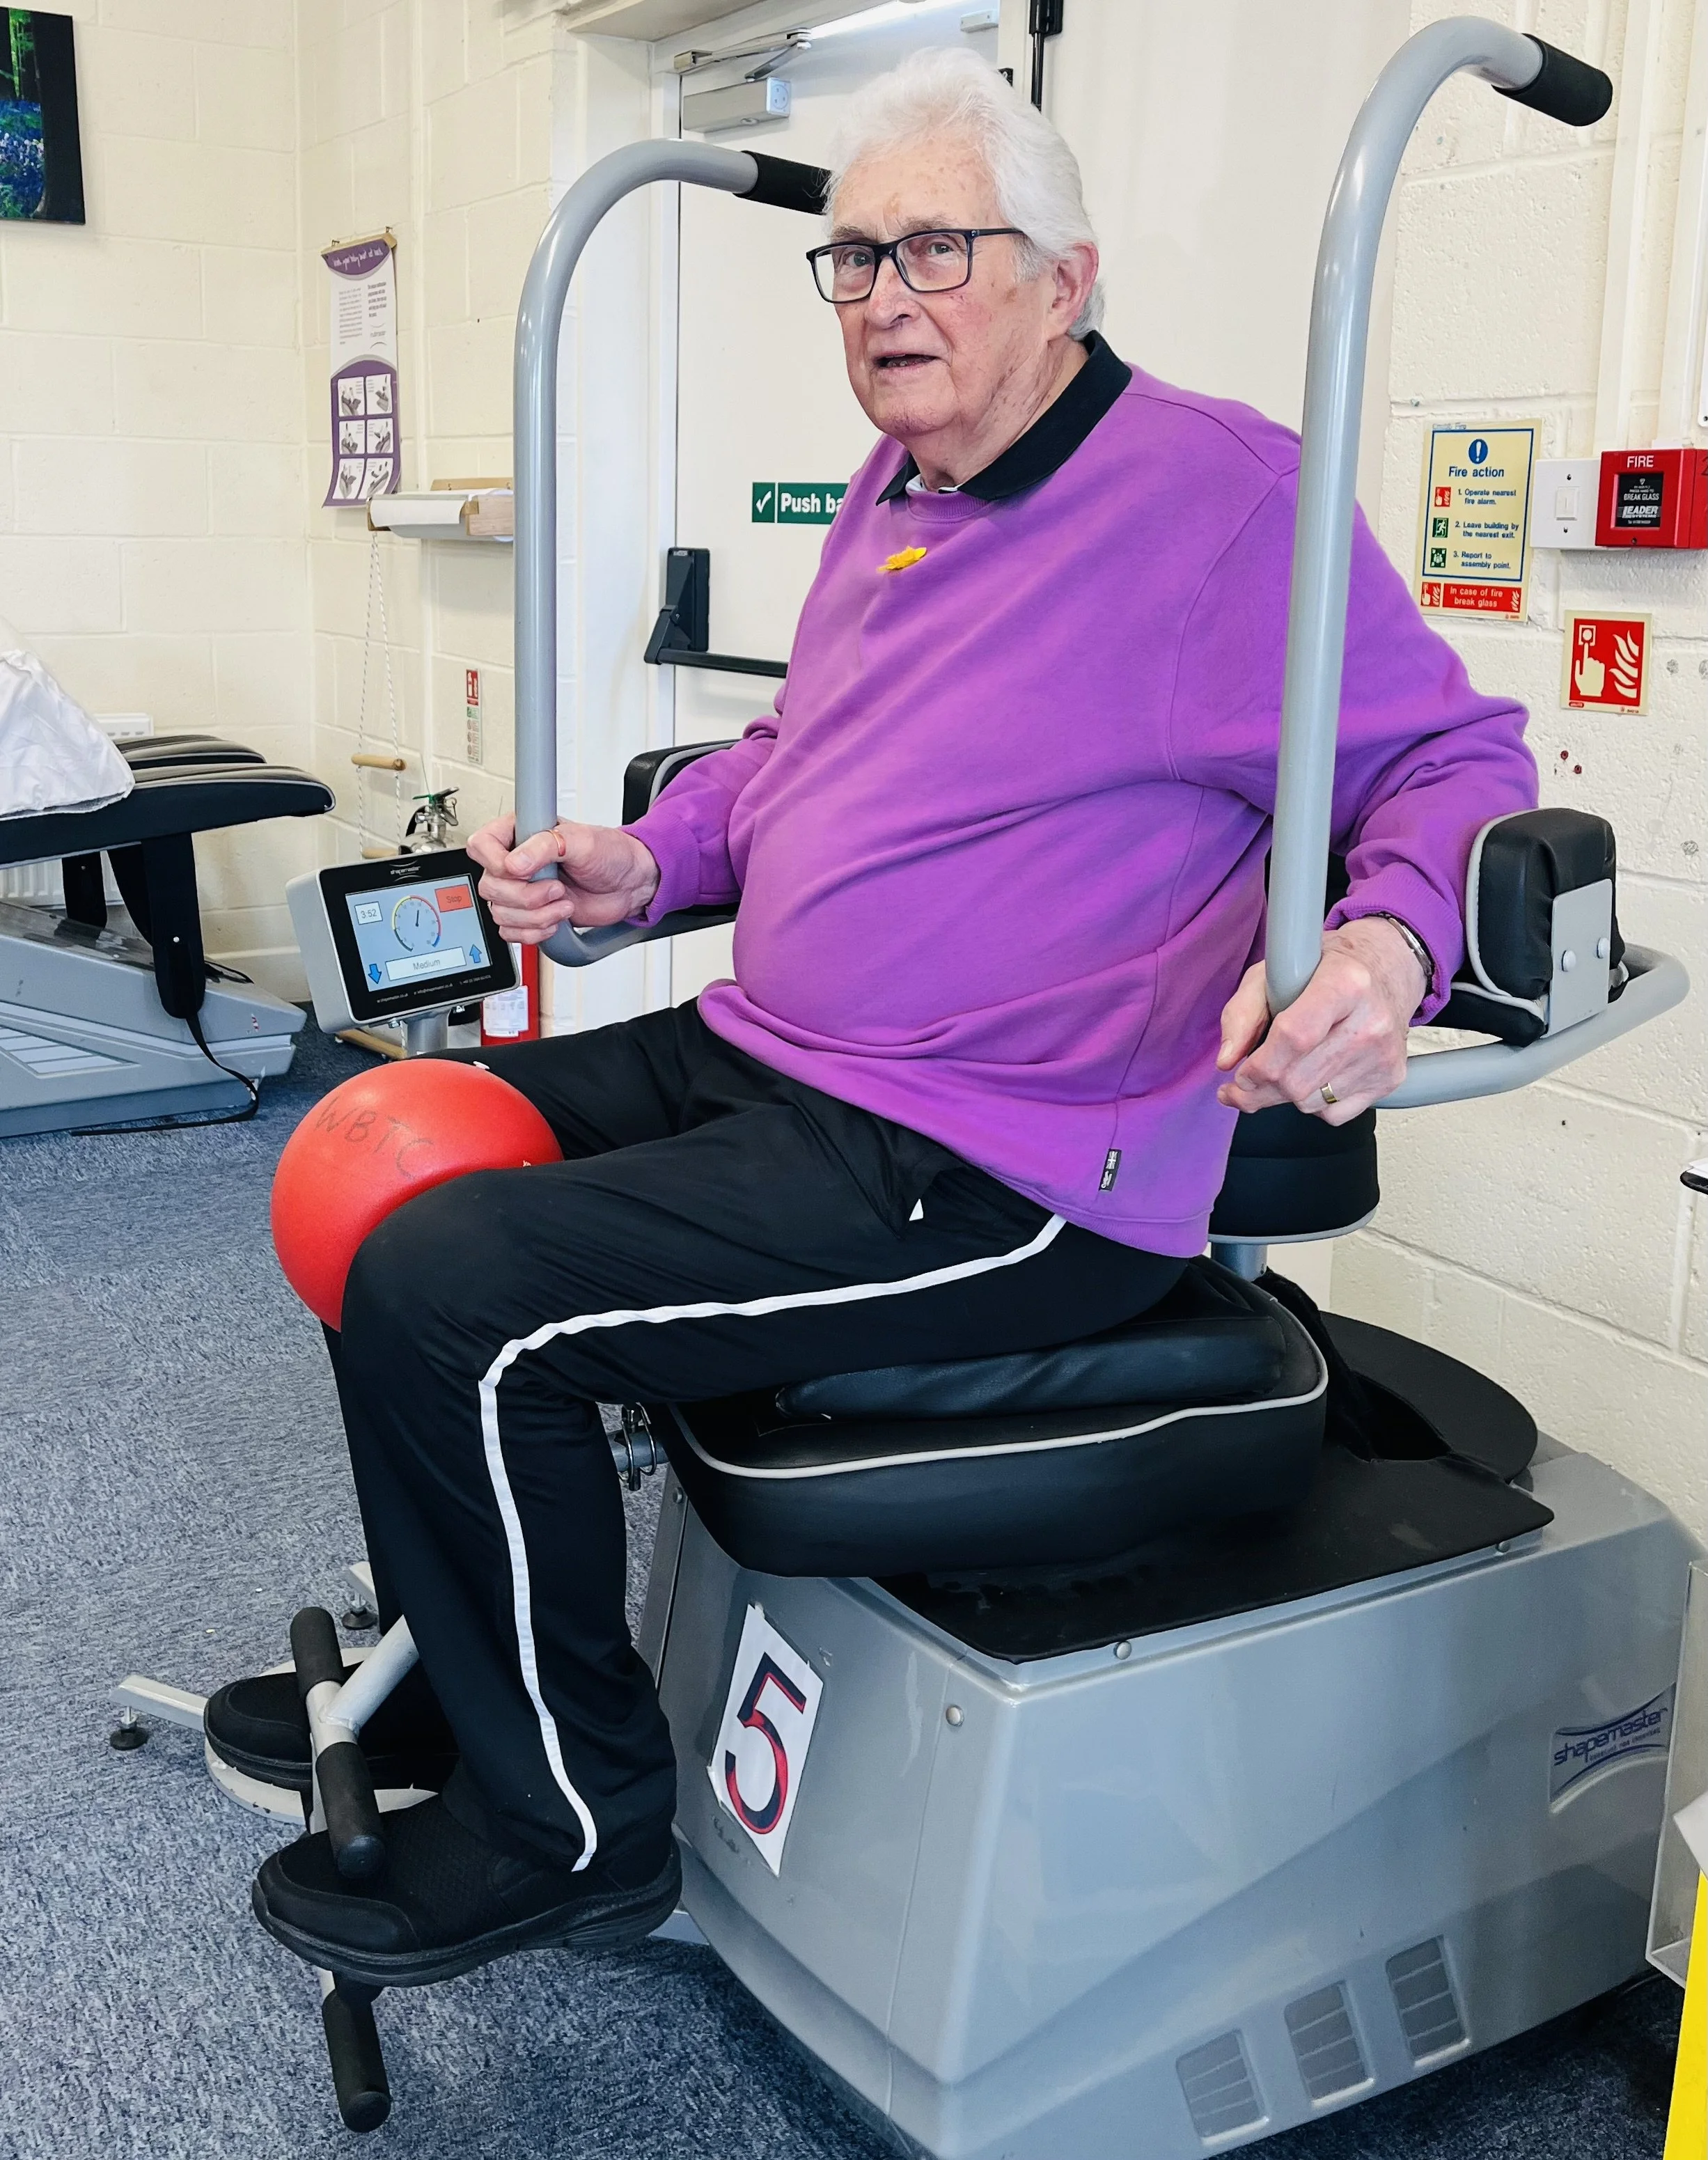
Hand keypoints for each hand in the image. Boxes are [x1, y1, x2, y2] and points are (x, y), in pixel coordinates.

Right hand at [465, 812, 659, 945]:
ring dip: (535, 915)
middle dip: (526, 896)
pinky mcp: (530, 915)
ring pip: (500, 913)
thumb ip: (545, 846)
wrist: (629, 884)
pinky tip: (556, 919)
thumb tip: (514, 863)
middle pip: (490, 887)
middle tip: (557, 888)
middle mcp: (516, 862)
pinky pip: (511, 932)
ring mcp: (521, 890)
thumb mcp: (581, 840)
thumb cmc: (611, 854)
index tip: (523, 870)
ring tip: (563, 902)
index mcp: (520, 833)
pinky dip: (534, 932)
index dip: (496, 863)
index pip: (481, 846)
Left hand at [1216, 917, 1427, 1123]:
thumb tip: (1227, 1060)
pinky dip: (1313, 1103)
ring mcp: (1383, 1054)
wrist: (1386, 971)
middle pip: (1297, 1080)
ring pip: (1311, 1102)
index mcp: (1345, 983)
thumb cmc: (1325, 969)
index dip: (1258, 1065)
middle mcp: (1371, 1021)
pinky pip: (1334, 1114)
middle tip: (1246, 1083)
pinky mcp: (1390, 1078)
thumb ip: (1242, 1013)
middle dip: (1260, 1089)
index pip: (1295, 1037)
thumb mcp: (1274, 971)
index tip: (1240, 1073)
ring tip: (1280, 1072)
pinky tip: (1312, 1076)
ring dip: (1283, 1096)